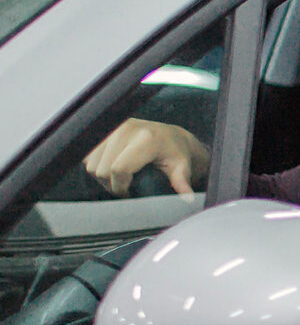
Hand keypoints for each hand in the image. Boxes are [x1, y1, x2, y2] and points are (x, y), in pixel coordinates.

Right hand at [83, 117, 207, 197]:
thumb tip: (187, 198)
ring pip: (91, 164)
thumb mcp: (181, 167)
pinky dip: (96, 165)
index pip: (119, 169)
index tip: (130, 192)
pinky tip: (111, 165)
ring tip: (120, 177)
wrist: (170, 135)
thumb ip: (181, 181)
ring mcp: (112, 126)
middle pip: (102, 169)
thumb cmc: (175, 153)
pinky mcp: (102, 128)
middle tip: (126, 186)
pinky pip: (87, 155)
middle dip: (112, 184)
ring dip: (103, 176)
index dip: (121, 187)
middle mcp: (126, 129)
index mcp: (146, 139)